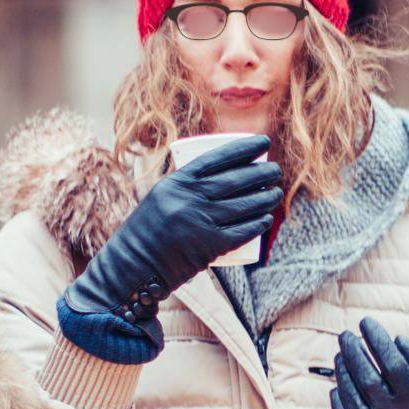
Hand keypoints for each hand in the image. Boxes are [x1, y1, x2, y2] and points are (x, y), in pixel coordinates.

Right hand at [62, 135, 278, 342]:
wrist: (133, 266)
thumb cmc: (148, 231)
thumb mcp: (162, 197)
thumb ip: (186, 187)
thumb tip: (221, 176)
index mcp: (178, 181)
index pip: (218, 157)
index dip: (245, 148)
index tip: (264, 143)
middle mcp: (189, 198)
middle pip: (236, 180)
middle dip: (262, 173)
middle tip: (275, 171)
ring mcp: (200, 222)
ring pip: (243, 206)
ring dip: (265, 197)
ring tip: (275, 193)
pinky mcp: (208, 247)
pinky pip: (241, 232)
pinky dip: (257, 225)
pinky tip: (266, 219)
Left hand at [330, 317, 408, 408]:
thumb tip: (398, 339)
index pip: (391, 360)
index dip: (377, 339)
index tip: (366, 323)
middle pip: (365, 374)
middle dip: (353, 350)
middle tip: (346, 335)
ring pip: (350, 394)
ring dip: (342, 371)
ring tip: (339, 355)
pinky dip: (337, 401)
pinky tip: (336, 387)